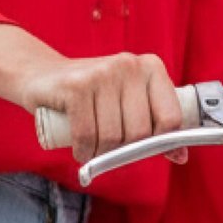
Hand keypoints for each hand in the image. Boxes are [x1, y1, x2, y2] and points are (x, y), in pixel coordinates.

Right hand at [16, 51, 191, 164]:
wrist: (41, 75)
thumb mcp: (128, 104)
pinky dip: (84, 151)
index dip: (159, 142)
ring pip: (113, 136)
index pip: (171, 118)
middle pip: (141, 132)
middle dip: (125, 149)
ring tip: (93, 146)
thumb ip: (156, 127)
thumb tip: (181, 157)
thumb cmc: (92, 96)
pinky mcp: (76, 86)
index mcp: (151, 67)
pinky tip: (80, 149)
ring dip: (101, 153)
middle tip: (111, 146)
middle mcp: (129, 65)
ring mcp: (102, 73)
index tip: (143, 146)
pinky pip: (87, 135)